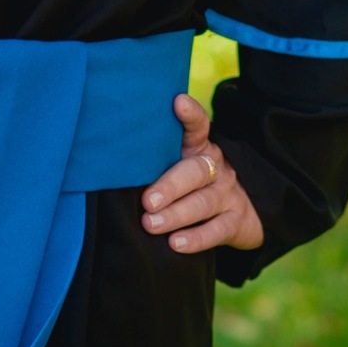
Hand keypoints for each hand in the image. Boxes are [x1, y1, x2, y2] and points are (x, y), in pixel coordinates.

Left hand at [140, 92, 263, 253]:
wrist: (240, 209)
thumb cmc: (192, 182)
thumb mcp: (180, 161)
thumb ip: (154, 155)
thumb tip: (107, 156)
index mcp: (198, 147)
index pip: (197, 126)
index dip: (190, 115)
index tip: (177, 102)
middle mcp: (215, 166)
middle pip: (194, 171)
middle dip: (169, 186)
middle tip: (146, 201)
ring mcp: (228, 194)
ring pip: (203, 202)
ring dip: (176, 214)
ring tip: (151, 224)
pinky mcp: (235, 221)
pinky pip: (217, 230)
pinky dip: (197, 238)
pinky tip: (176, 244)